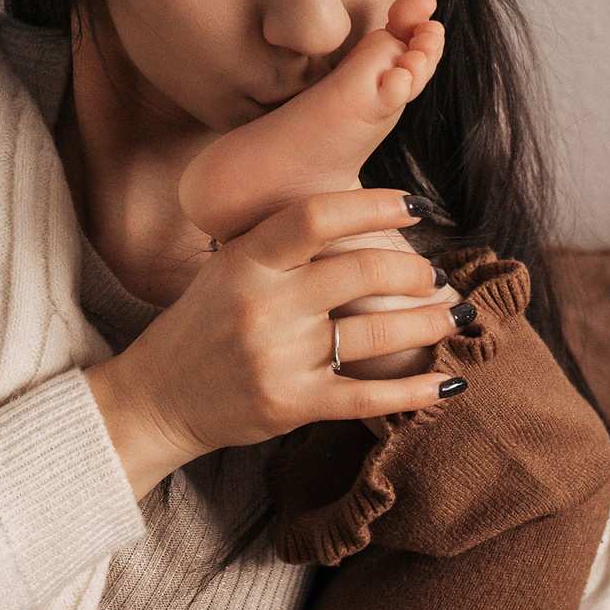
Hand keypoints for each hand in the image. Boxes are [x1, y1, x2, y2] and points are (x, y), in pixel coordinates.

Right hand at [83, 189, 471, 497]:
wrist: (155, 399)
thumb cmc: (203, 327)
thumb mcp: (229, 270)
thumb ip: (282, 246)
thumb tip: (362, 217)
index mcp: (245, 261)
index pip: (316, 216)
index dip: (373, 204)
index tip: (415, 205)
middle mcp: (263, 305)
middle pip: (361, 272)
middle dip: (415, 271)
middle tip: (436, 275)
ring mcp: (278, 357)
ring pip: (376, 334)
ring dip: (428, 324)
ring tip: (454, 317)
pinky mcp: (291, 405)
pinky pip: (368, 396)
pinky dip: (416, 392)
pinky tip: (450, 383)